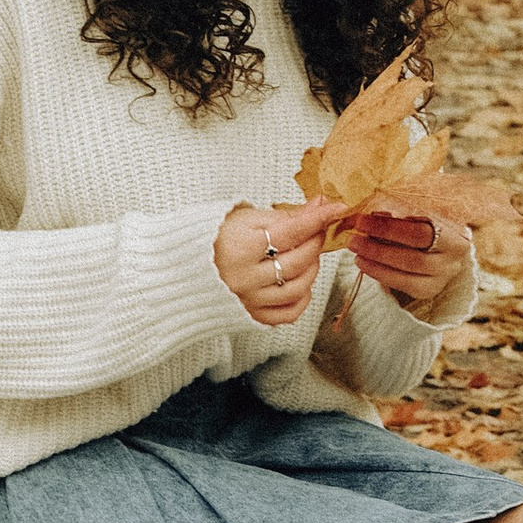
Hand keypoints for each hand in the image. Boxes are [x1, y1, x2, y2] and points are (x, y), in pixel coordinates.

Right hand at [216, 197, 336, 327]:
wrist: (186, 266)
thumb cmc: (216, 237)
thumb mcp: (246, 218)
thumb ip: (285, 215)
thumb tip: (319, 206)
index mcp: (240, 247)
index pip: (291, 231)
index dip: (317, 218)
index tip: (336, 208)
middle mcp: (244, 277)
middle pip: (297, 261)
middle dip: (315, 242)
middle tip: (318, 230)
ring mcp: (248, 300)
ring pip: (297, 289)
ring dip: (312, 269)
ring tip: (308, 256)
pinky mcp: (251, 315)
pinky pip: (288, 314)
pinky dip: (302, 299)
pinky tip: (301, 282)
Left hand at [343, 205, 475, 319]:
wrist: (441, 242)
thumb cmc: (426, 218)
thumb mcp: (418, 208)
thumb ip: (396, 209)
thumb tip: (361, 213)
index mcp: (456, 230)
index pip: (419, 231)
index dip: (389, 227)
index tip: (362, 219)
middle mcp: (455, 255)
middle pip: (413, 254)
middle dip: (379, 245)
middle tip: (355, 236)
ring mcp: (444, 275)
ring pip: (408, 270)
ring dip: (376, 260)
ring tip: (355, 249)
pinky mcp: (431, 289)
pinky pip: (403, 284)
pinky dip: (380, 273)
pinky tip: (364, 263)